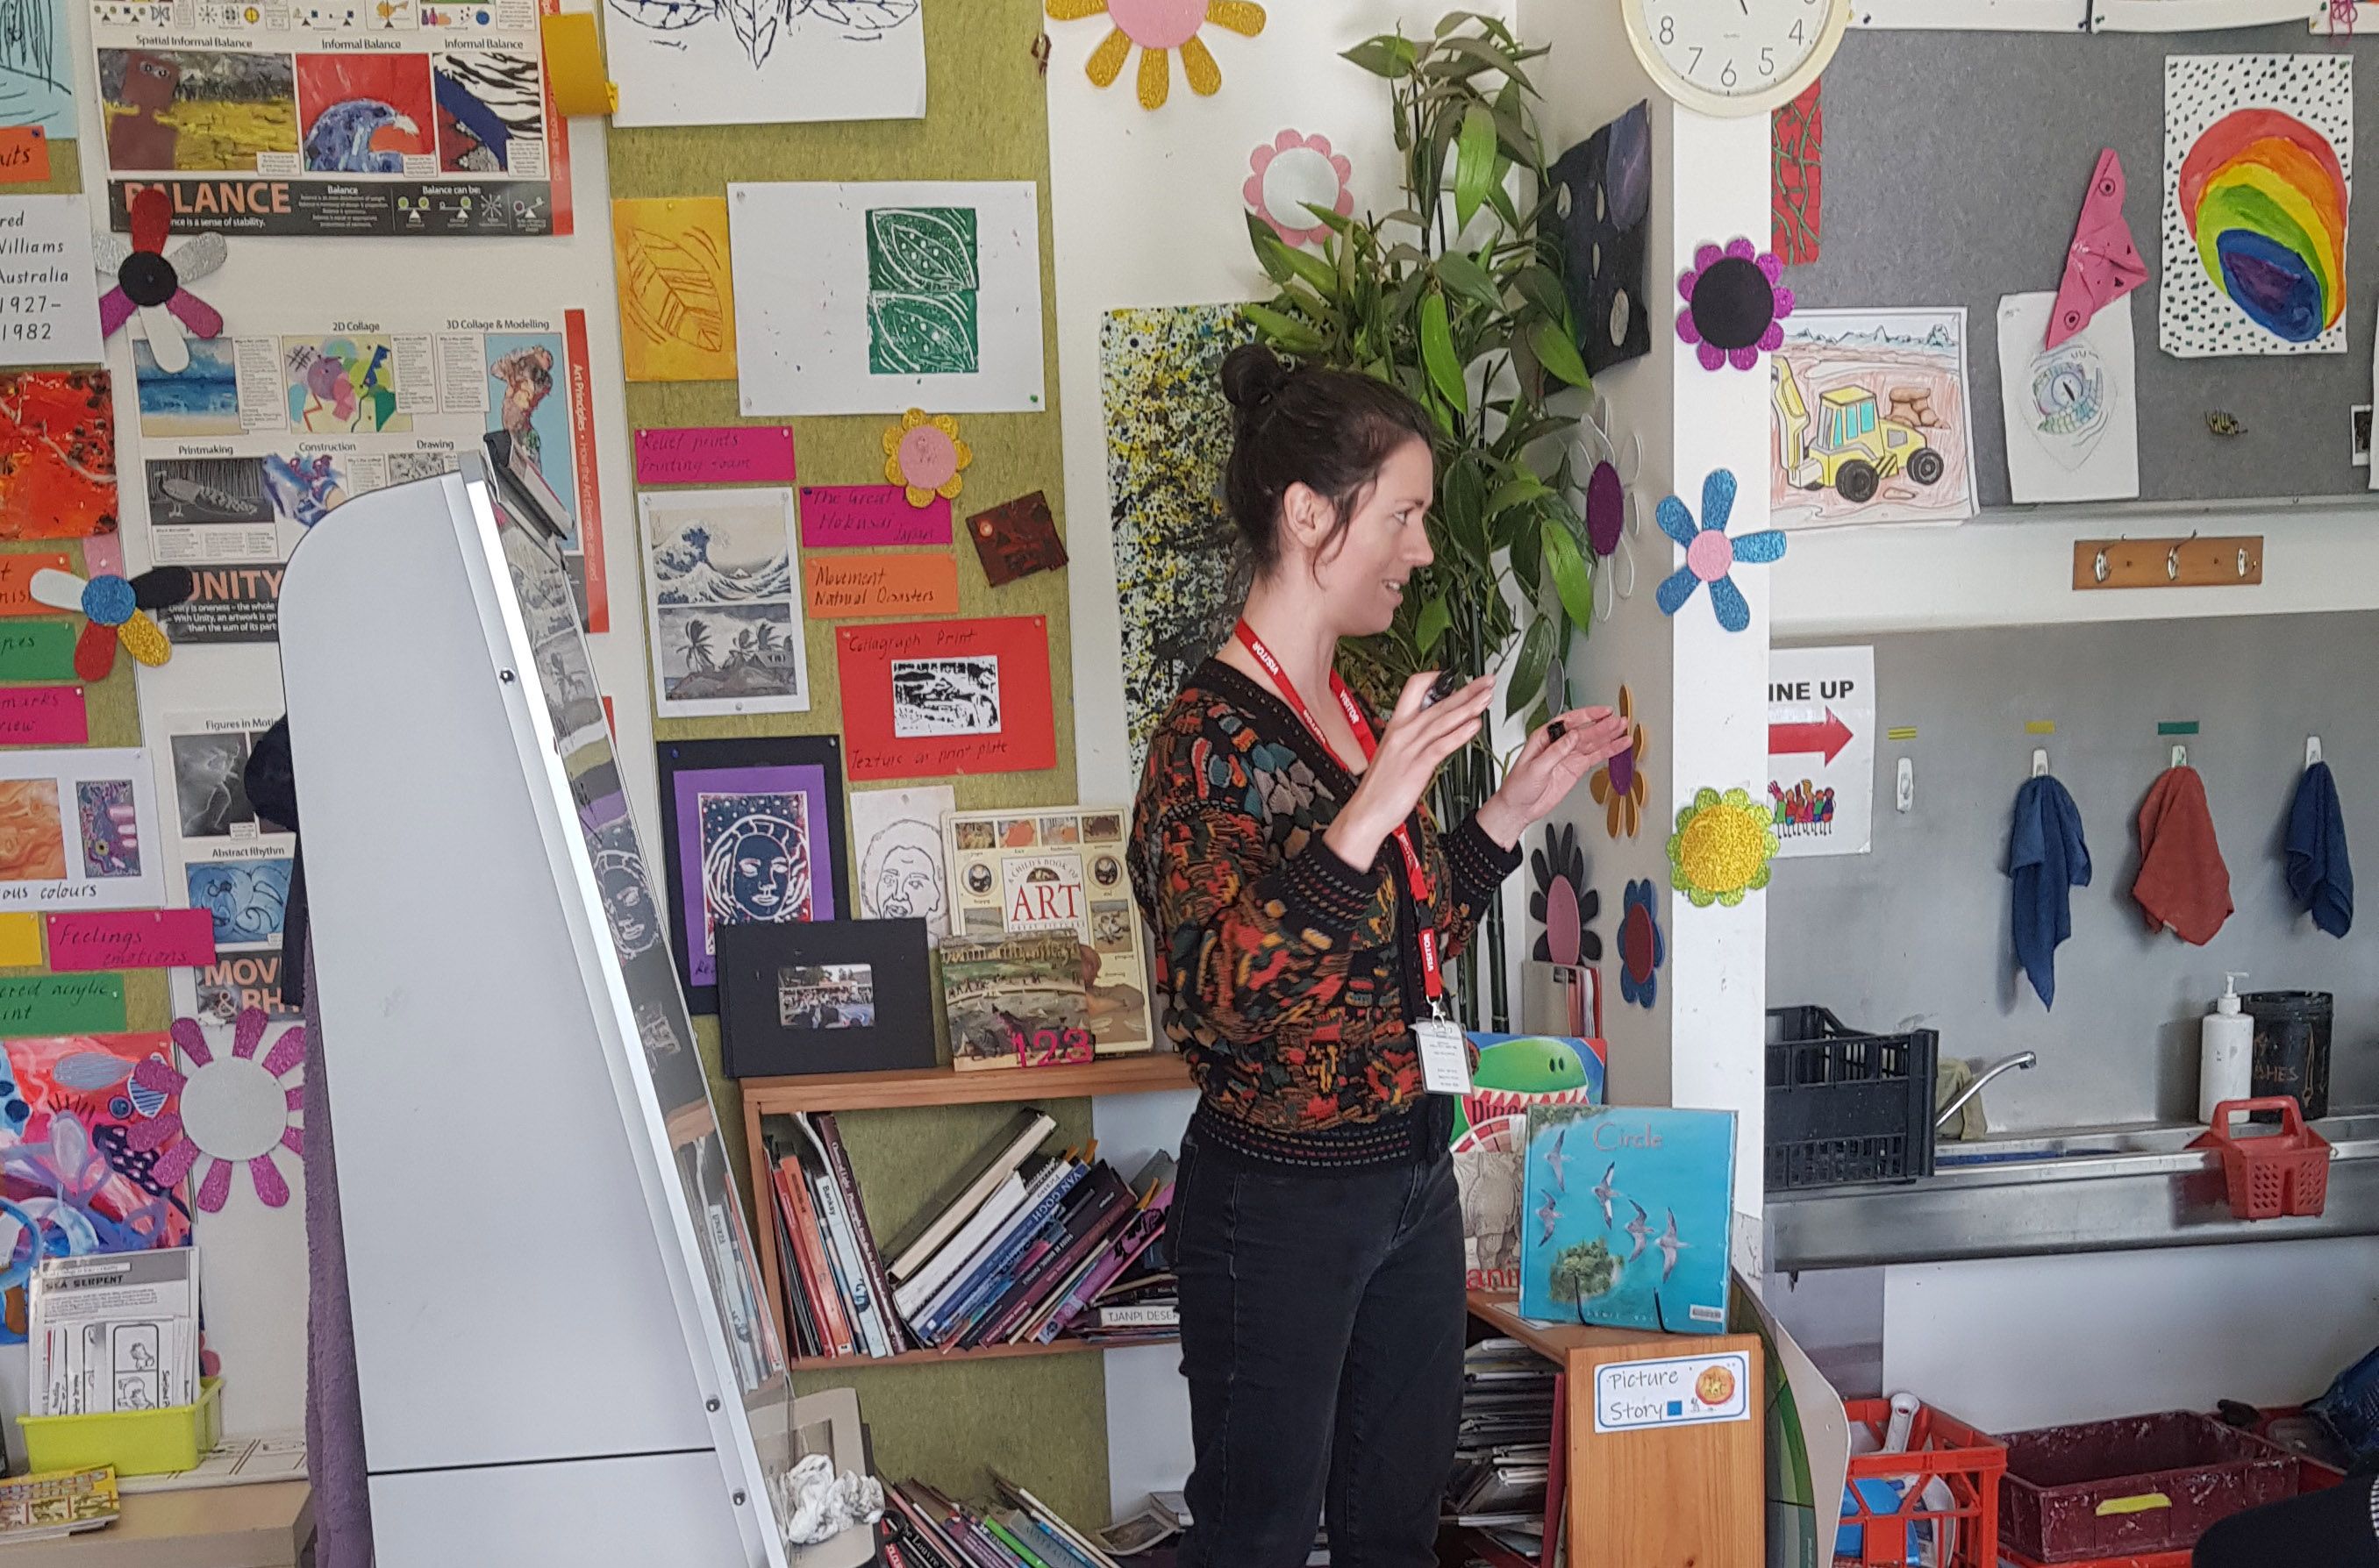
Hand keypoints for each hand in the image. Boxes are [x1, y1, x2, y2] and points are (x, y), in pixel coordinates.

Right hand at [1324, 670, 1494, 871]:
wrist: (1367, 812)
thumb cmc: (1380, 787)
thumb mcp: (1393, 752)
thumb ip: (1411, 736)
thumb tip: (1431, 727)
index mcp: (1396, 725)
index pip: (1415, 687)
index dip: (1437, 678)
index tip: (1457, 678)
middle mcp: (1403, 731)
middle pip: (1437, 701)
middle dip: (1466, 689)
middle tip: (1486, 681)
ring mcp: (1409, 748)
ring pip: (1442, 720)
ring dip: (1469, 707)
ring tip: (1487, 698)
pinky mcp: (1417, 766)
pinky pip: (1441, 745)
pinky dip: (1459, 734)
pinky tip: (1474, 726)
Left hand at [1475, 705, 1631, 847]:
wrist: (1519, 808)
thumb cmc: (1518, 786)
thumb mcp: (1535, 768)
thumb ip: (1556, 751)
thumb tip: (1572, 736)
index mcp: (1544, 737)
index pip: (1569, 722)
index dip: (1587, 716)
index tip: (1602, 712)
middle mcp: (1558, 744)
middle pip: (1584, 730)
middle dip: (1602, 725)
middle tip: (1619, 720)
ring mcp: (1569, 756)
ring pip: (1592, 742)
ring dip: (1609, 735)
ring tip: (1623, 728)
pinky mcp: (1576, 768)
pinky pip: (1595, 756)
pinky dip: (1608, 750)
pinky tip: (1619, 745)